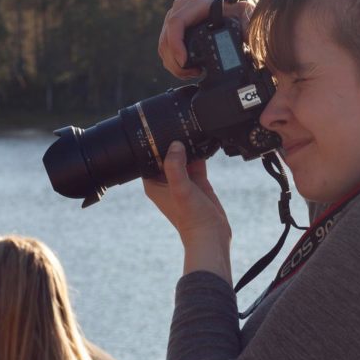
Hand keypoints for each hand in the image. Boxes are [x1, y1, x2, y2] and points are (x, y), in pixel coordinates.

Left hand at [143, 141, 232, 284]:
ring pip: (182, 157)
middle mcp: (166, 181)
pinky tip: (204, 142)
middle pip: (166, 155)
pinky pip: (196, 162)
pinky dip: (199, 153)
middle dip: (172, 142)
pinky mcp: (197, 182)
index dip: (152, 144)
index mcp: (154, 183)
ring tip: (191, 130)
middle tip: (178, 125)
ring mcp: (183, 181)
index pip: (148, 158)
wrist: (211, 235)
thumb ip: (175, 167)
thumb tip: (175, 145)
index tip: (158, 130)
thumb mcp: (180, 189)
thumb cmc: (191, 218)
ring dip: (186, 146)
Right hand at [158, 0, 256, 78]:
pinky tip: (187, 69)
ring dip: (173, 64)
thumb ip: (247, 22)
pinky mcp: (174, 28)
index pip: (176, 24)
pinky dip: (172, 61)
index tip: (184, 62)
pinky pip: (166, 47)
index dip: (176, 45)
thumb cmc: (238, 9)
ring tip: (192, 73)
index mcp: (195, 3)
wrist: (233, 5)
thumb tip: (246, 36)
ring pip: (163, 45)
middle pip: (166, 38)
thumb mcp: (245, 12)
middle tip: (192, 74)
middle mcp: (181, 8)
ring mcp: (175, 17)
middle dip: (175, 62)